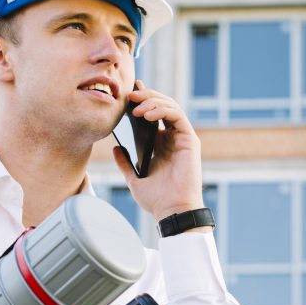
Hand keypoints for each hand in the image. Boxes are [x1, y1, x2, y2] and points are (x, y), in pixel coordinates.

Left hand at [113, 81, 206, 222]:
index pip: (152, 115)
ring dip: (152, 101)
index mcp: (161, 144)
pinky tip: (147, 114)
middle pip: (162, 106)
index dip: (142, 101)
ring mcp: (182, 138)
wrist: (171, 210)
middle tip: (130, 95)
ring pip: (170, 107)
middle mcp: (172, 138)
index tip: (128, 94)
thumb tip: (116, 148)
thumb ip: (125, 163)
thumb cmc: (156, 199)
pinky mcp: (189, 140)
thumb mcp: (134, 178)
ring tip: (136, 106)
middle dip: (146, 96)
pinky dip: (162, 110)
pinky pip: (177, 116)